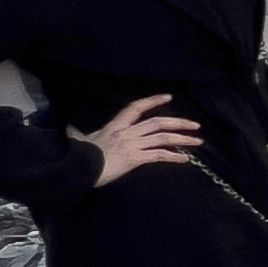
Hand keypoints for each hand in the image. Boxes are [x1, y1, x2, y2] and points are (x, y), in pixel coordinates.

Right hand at [80, 94, 200, 184]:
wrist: (77, 169)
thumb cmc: (78, 156)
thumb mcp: (80, 141)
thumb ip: (79, 135)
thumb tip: (70, 129)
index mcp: (115, 126)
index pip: (136, 107)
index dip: (153, 100)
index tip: (168, 97)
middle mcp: (126, 132)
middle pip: (157, 122)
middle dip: (179, 123)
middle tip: (196, 125)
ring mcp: (132, 145)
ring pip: (163, 138)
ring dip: (183, 139)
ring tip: (197, 142)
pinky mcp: (134, 159)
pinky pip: (159, 155)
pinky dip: (173, 156)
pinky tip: (184, 159)